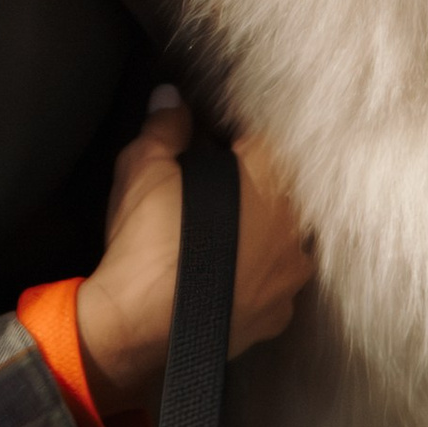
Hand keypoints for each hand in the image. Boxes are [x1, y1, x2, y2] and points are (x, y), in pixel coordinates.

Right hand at [74, 90, 313, 417]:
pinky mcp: (278, 315)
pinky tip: (232, 273)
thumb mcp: (143, 169)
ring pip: (289, 239)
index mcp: (268, 181)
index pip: (272, 141)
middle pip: (287, 190)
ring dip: (265, 231)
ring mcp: (289, 277)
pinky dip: (260, 275)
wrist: (135, 328)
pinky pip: (278, 283)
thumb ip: (165, 128)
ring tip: (224, 234)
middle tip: (220, 187)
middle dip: (258, 184)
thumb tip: (169, 98)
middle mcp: (292, 228)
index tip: (223, 141)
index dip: (245, 137)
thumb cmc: (143, 244)